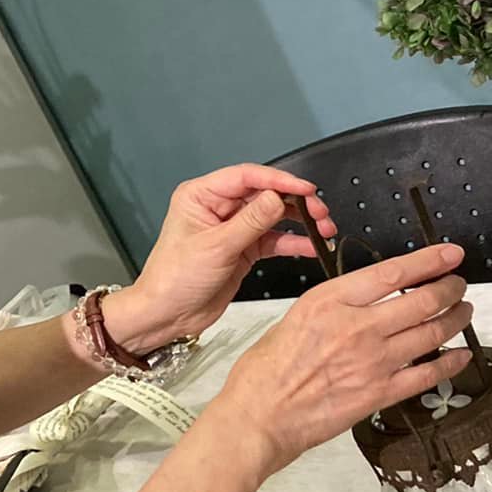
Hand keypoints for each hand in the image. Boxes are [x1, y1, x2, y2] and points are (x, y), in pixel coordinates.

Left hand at [106, 165, 337, 350]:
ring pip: (273, 216)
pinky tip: (311, 247)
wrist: (167, 315)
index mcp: (201, 196)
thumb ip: (250, 222)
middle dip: (295, 202)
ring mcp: (232, 228)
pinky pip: (273, 240)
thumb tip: (277, 198)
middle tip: (320, 212)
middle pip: (264, 194)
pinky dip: (293, 243)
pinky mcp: (243, 249)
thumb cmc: (174, 279)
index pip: (246, 176)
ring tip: (323, 229)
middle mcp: (217, 207)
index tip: (305, 189)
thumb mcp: (216, 247)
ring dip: (300, 221)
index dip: (278, 180)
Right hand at [213, 243, 473, 470]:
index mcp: (330, 301)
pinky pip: (428, 375)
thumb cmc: (264, 372)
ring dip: (456, 319)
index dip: (430, 260)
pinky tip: (461, 355)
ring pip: (432, 333)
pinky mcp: (380, 394)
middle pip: (422, 301)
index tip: (450, 253)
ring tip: (464, 312)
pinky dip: (450, 362)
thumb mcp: (294, 319)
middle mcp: (357, 327)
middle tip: (459, 285)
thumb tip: (365, 302)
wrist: (258, 418)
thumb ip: (334, 308)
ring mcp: (373, 362)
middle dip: (450, 288)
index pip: (394, 272)